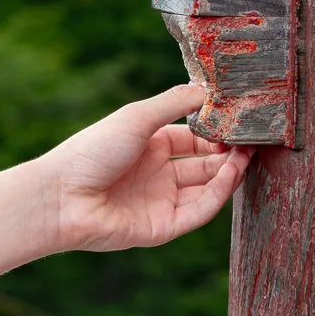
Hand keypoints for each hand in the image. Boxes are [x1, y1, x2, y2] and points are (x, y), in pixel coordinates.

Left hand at [39, 84, 252, 252]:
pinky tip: (228, 176)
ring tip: (246, 156)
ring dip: (227, 174)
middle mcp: (157, 173)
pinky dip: (216, 196)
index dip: (217, 133)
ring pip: (205, 189)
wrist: (61, 197)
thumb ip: (175, 102)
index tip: (240, 122)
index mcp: (149, 145)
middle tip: (253, 142)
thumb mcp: (137, 118)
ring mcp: (160, 201)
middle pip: (204, 164)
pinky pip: (197, 212)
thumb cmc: (92, 151)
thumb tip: (208, 87)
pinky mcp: (161, 228)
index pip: (194, 139)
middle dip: (228, 154)